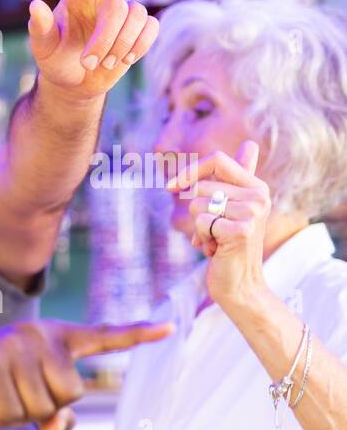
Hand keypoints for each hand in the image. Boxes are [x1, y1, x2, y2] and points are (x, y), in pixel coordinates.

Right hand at [0, 319, 174, 429]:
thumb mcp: (28, 399)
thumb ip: (54, 412)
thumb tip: (56, 427)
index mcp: (53, 337)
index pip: (102, 337)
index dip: (137, 336)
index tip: (171, 328)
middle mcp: (36, 336)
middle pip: (71, 393)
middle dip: (43, 407)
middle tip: (13, 394)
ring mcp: (12, 349)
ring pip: (41, 408)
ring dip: (17, 416)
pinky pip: (13, 414)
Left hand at [28, 0, 158, 99]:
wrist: (74, 82)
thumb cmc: (56, 59)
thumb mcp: (43, 47)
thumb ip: (40, 28)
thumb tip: (35, 5)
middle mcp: (102, 0)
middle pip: (116, 7)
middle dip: (105, 39)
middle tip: (88, 63)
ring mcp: (123, 13)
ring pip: (137, 15)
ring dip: (122, 45)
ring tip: (104, 65)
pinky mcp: (139, 28)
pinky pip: (152, 26)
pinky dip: (141, 45)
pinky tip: (127, 59)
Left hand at [166, 140, 271, 308]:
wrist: (240, 284)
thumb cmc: (228, 246)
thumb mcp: (231, 209)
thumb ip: (235, 179)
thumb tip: (250, 144)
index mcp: (256, 186)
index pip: (218, 160)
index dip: (190, 171)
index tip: (170, 187)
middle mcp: (258, 195)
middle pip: (200, 187)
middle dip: (195, 212)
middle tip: (213, 230)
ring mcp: (252, 212)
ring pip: (197, 206)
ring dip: (199, 228)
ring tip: (216, 240)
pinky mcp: (241, 230)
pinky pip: (201, 223)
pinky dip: (201, 239)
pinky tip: (216, 250)